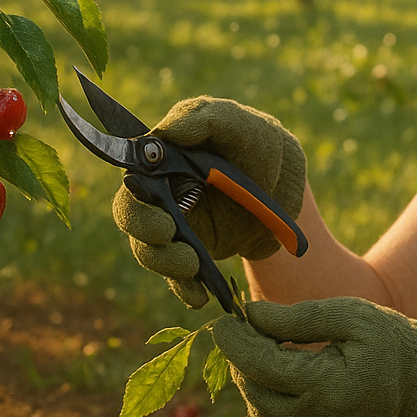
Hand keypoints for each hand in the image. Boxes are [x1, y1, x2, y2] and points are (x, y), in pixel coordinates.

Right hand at [111, 97, 305, 307]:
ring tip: (193, 266)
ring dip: (165, 263)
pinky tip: (199, 297)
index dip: (133, 199)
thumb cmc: (256, 142)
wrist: (285, 181)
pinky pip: (178, 277)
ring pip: (150, 251)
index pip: (131, 178)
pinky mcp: (192, 253)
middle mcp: (159, 193)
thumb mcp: (237, 123)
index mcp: (161, 158)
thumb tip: (167, 131)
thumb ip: (205, 119)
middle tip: (167, 234)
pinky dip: (185, 289)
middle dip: (144, 231)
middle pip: (133, 217)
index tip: (156, 211)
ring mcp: (175, 225)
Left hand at [211, 298, 416, 416]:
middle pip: (255, 390)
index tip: (223, 318)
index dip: (235, 342)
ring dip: (251, 380)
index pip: (261, 366)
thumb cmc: (390, 341)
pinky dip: (267, 401)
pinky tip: (279, 375)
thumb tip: (250, 315)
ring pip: (260, 412)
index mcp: (330, 386)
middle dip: (240, 357)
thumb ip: (298, 318)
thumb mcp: (350, 316)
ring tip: (262, 348)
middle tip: (242, 328)